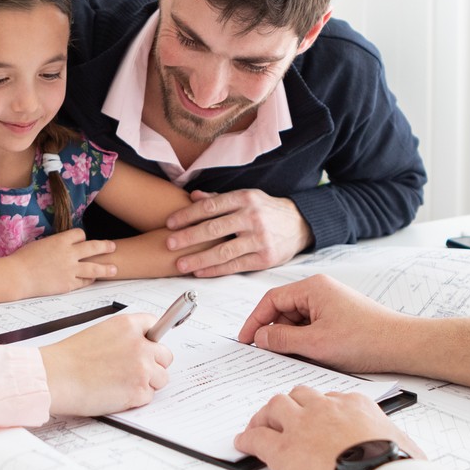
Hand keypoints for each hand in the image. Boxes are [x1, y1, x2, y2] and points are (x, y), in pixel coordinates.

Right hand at [9, 228, 117, 296]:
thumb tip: (60, 247)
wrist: (18, 276)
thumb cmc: (23, 259)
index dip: (82, 237)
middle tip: (112, 247)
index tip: (82, 241)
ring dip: (106, 268)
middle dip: (105, 247)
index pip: (80, 234)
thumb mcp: (40, 244)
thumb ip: (54, 245)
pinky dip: (89, 280)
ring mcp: (70, 270)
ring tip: (114, 269)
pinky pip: (84, 282)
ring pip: (95, 268)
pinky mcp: (68, 284)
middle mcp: (69, 253)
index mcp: (60, 240)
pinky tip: (92, 280)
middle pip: (94, 247)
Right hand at [41, 314, 172, 415]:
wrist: (57, 377)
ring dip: (147, 383)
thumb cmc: (69, 358)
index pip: (156, 325)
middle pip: (165, 355)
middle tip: (133, 371)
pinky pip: (149, 396)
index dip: (151, 339)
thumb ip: (124, 336)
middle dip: (154, 364)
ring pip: (161, 378)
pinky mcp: (140, 391)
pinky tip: (117, 393)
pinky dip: (136, 398)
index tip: (149, 346)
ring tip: (122, 383)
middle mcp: (140, 344)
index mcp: (128, 325)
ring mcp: (143, 368)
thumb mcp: (100, 333)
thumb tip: (141, 344)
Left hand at [165, 189, 312, 276]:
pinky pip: (235, 266)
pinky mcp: (265, 258)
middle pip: (214, 228)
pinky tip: (201, 272)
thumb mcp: (247, 197)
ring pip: (224, 251)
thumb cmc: (267, 210)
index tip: (170, 223)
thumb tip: (193, 196)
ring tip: (181, 265)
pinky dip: (216, 270)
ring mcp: (259, 239)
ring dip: (199, 259)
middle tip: (169, 244)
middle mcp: (252, 217)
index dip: (188, 215)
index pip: (210, 206)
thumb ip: (220, 199)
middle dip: (189, 237)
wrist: (300, 224)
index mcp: (245, 199)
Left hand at [234, 387, 419, 469]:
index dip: (321, 408)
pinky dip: (248, 438)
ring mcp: (302, 427)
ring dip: (265, 415)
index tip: (318, 417)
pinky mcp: (284, 451)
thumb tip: (404, 455)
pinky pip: (258, 438)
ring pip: (275, 407)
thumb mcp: (405, 450)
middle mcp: (327, 410)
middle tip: (282, 417)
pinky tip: (243, 443)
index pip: (333, 398)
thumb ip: (395, 445)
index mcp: (357, 407)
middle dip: (290, 405)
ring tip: (259, 425)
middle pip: (300, 396)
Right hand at [238, 274, 409, 372]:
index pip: (271, 300)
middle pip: (283, 310)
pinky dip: (306, 342)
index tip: (245, 340)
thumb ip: (281, 338)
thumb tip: (260, 336)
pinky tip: (309, 357)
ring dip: (291, 339)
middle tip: (267, 354)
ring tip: (293, 358)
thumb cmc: (365, 339)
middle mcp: (321, 291)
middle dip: (273, 332)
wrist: (401, 346)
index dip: (254, 320)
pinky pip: (313, 328)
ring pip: (298, 321)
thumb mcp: (315, 343)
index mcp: (313, 288)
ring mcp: (331, 304)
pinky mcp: (340, 318)